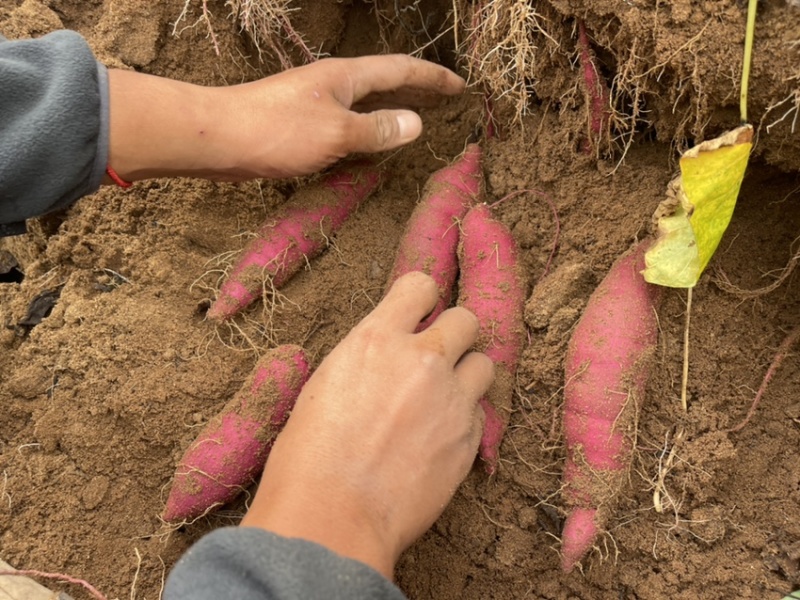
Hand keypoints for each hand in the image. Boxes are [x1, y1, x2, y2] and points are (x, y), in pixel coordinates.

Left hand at [106, 55, 464, 182]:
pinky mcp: (300, 123)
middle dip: (417, 90)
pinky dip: (368, 130)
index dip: (433, 77)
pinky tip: (368, 147)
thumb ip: (377, 129)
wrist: (217, 138)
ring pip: (365, 102)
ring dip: (393, 110)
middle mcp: (332, 83)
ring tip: (416, 121)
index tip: (461, 86)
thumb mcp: (336, 132)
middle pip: (384, 81)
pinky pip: (347, 122)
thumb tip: (416, 122)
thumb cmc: (276, 131)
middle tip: (446, 100)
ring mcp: (315, 102)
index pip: (400, 70)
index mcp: (346, 76)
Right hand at [240, 272, 492, 577]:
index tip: (417, 314)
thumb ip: (368, 360)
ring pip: (484, 363)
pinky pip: (481, 412)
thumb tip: (387, 358)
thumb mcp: (326, 385)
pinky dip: (466, 418)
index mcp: (376, 339)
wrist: (332, 517)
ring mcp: (451, 399)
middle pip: (466, 319)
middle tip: (435, 359)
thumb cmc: (308, 457)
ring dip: (466, 374)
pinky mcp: (469, 439)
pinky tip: (439, 437)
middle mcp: (422, 359)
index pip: (420, 285)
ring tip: (442, 398)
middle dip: (453, 334)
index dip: (421, 299)